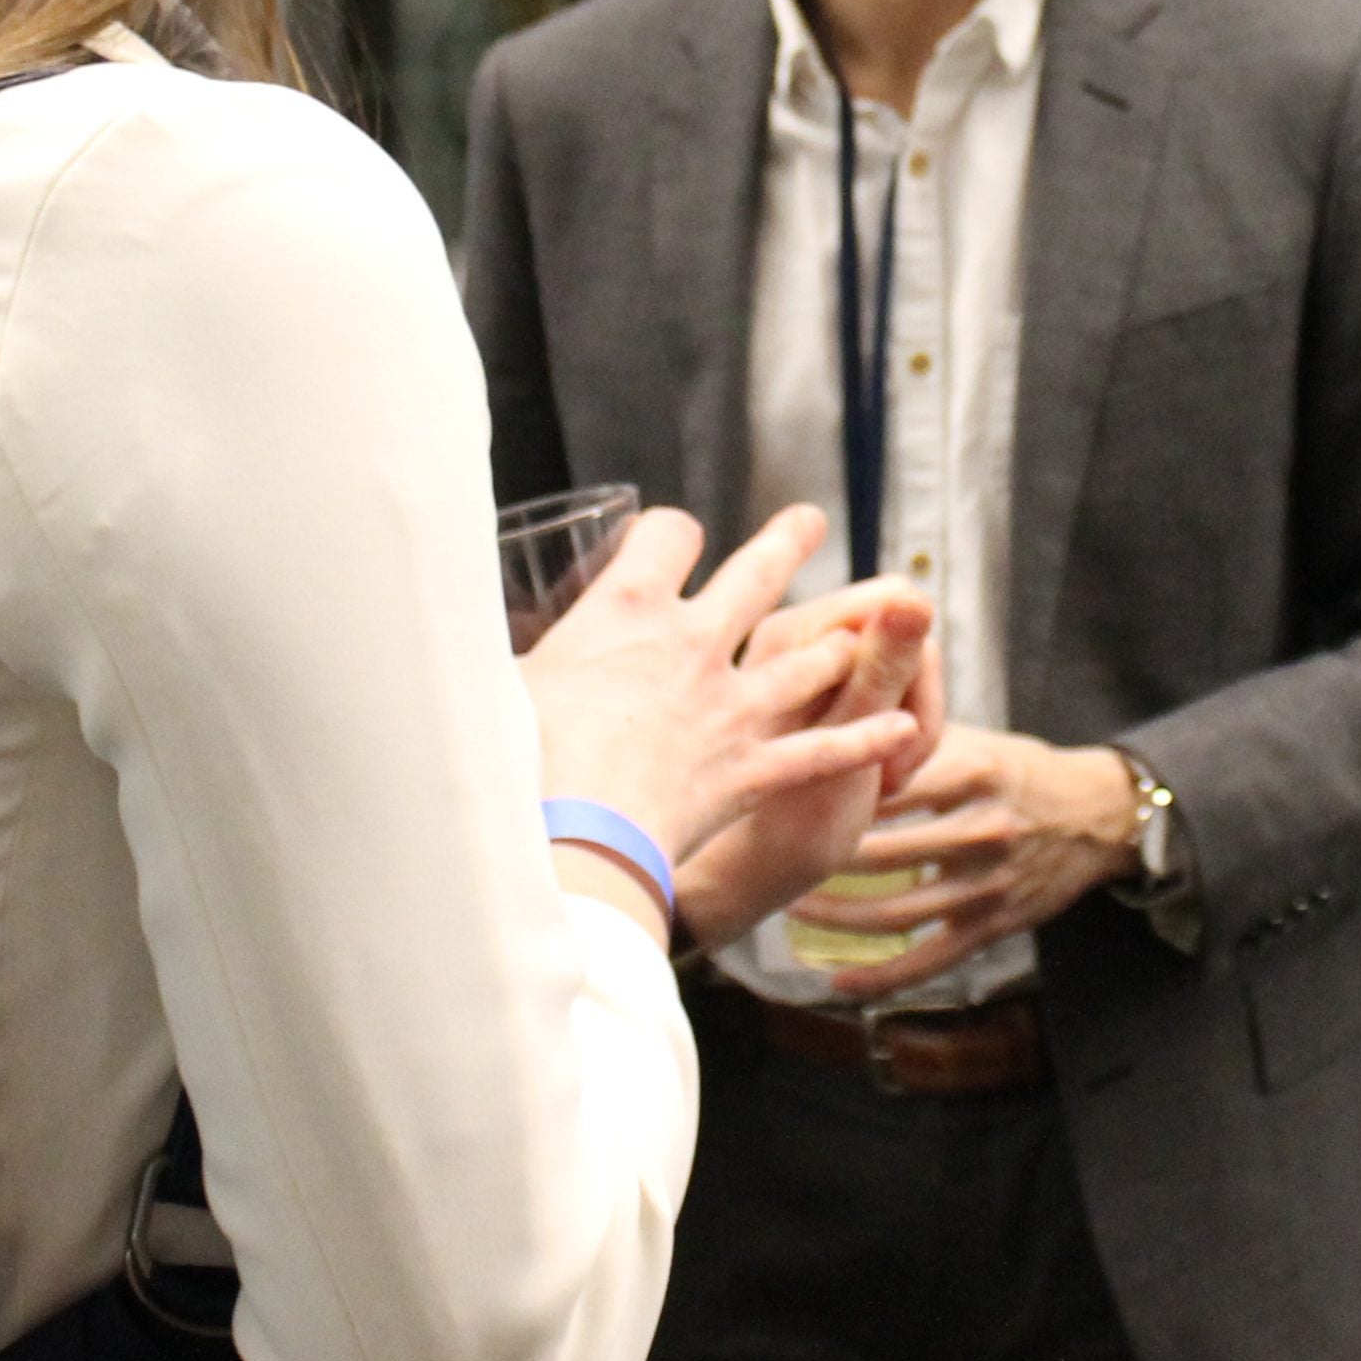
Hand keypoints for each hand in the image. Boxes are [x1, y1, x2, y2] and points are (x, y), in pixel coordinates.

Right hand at [518, 505, 916, 864]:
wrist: (570, 839)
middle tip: (812, 521)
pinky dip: (866, 741)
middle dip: (789, 541)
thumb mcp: (497, 685)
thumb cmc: (516, 761)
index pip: (667, 533)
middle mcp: (692, 644)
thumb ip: (501, 659)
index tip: (670, 540)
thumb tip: (457, 649)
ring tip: (857, 630)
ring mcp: (731, 707)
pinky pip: (824, 751)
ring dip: (836, 644)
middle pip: (757, 573)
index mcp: (627, 610)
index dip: (670, 531)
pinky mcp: (752, 769)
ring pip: (807, 658)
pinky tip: (903, 729)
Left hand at [675, 585, 942, 951]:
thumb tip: (913, 598)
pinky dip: (888, 738)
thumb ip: (880, 667)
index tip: (901, 738)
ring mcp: (802, 667)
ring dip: (905, 727)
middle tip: (895, 771)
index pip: (897, 603)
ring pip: (897, 668)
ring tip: (883, 789)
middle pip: (900, 634)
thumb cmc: (784, 824)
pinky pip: (881, 696)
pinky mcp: (814, 697)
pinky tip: (874, 784)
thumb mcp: (844, 748)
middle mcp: (793, 637)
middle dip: (913, 699)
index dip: (915, 666)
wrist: (737, 880)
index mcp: (793, 633)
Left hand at [783, 724, 1140, 997]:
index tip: (784, 795)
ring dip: (835, 916)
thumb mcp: (972, 739)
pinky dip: (880, 975)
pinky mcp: (993, 926)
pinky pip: (928, 959)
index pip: (888, 783)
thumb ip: (908, 735)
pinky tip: (837, 979)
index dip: (834, 791)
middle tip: (772, 855)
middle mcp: (983, 829)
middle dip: (821, 857)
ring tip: (791, 908)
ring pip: (895, 911)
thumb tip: (833, 716)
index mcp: (973, 770)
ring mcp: (988, 884)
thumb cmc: (1016, 768)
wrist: (1095, 815)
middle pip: (881, 851)